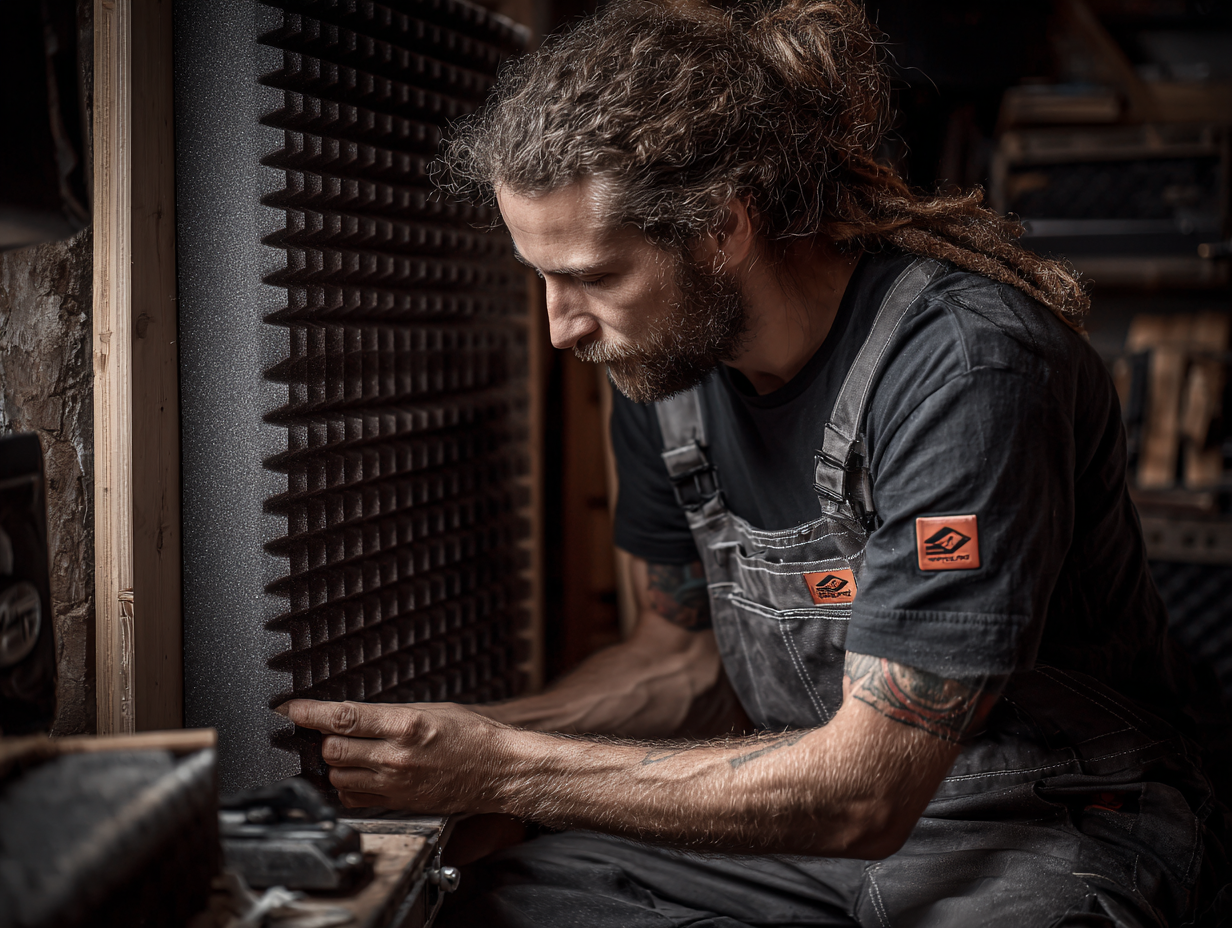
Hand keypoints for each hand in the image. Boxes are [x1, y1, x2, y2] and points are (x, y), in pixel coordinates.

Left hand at [280, 700, 513, 811]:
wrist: (499, 769)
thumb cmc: (473, 735)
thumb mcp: (432, 709)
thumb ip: (390, 714)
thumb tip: (354, 716)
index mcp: (405, 725)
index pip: (342, 718)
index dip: (309, 713)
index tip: (291, 709)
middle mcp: (395, 756)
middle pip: (333, 749)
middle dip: (324, 738)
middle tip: (327, 730)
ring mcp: (395, 783)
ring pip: (338, 775)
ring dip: (334, 762)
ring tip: (346, 751)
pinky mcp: (397, 803)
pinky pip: (353, 797)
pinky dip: (347, 785)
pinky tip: (357, 774)